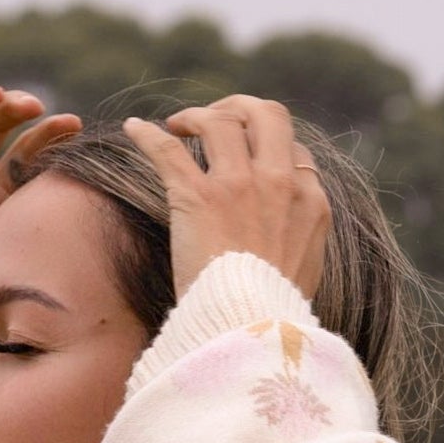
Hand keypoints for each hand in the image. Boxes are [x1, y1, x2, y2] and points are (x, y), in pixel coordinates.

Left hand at [121, 95, 329, 302]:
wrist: (249, 334)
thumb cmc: (272, 314)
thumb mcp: (304, 270)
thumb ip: (298, 238)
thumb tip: (284, 232)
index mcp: (310, 202)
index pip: (293, 150)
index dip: (266, 145)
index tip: (246, 155)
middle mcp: (279, 183)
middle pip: (265, 115)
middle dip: (240, 108)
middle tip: (216, 119)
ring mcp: (238, 186)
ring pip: (219, 121)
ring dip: (196, 115)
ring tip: (177, 125)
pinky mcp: (198, 197)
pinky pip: (167, 149)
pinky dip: (147, 135)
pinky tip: (134, 130)